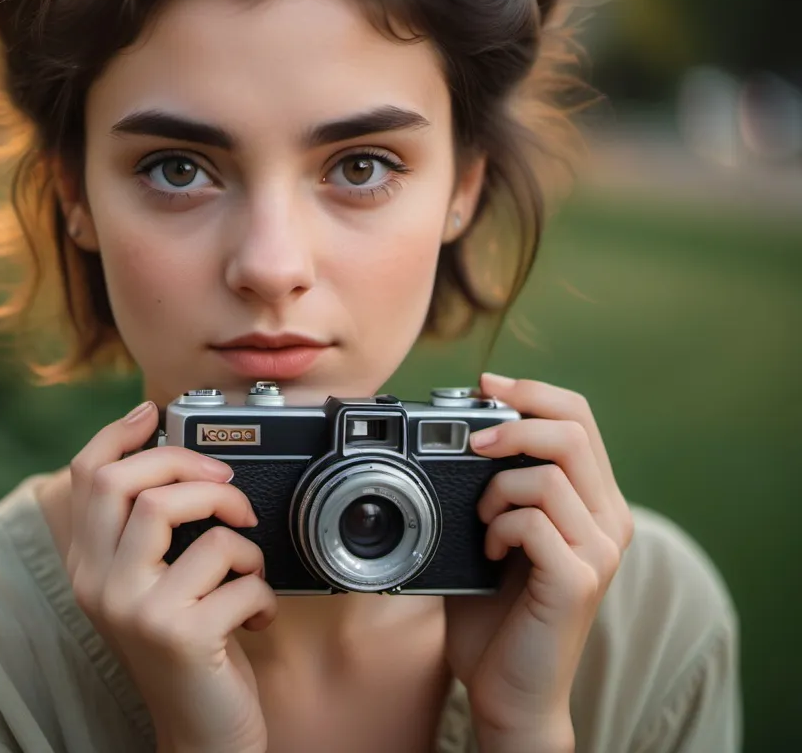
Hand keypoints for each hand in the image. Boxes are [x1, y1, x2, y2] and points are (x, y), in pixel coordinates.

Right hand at [65, 400, 275, 752]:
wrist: (201, 733)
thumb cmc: (187, 646)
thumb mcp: (151, 584)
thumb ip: (147, 531)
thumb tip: (168, 453)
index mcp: (88, 565)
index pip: (85, 475)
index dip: (119, 432)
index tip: (154, 412)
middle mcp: (98, 583)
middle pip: (128, 480)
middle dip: (189, 464)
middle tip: (229, 487)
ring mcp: (134, 609)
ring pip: (176, 510)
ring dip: (235, 527)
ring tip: (248, 560)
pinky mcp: (179, 633)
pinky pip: (235, 572)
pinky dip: (262, 588)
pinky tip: (257, 614)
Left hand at [444, 374, 634, 752]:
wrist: (507, 688)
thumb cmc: (496, 607)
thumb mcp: (498, 527)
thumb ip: (496, 480)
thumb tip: (462, 419)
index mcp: (593, 500)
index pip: (579, 417)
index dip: (532, 390)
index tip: (485, 383)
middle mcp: (609, 519)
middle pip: (572, 430)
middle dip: (512, 422)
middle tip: (472, 442)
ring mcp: (599, 551)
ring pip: (548, 474)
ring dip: (495, 489)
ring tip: (481, 521)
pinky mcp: (579, 580)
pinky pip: (533, 521)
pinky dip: (497, 526)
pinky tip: (487, 552)